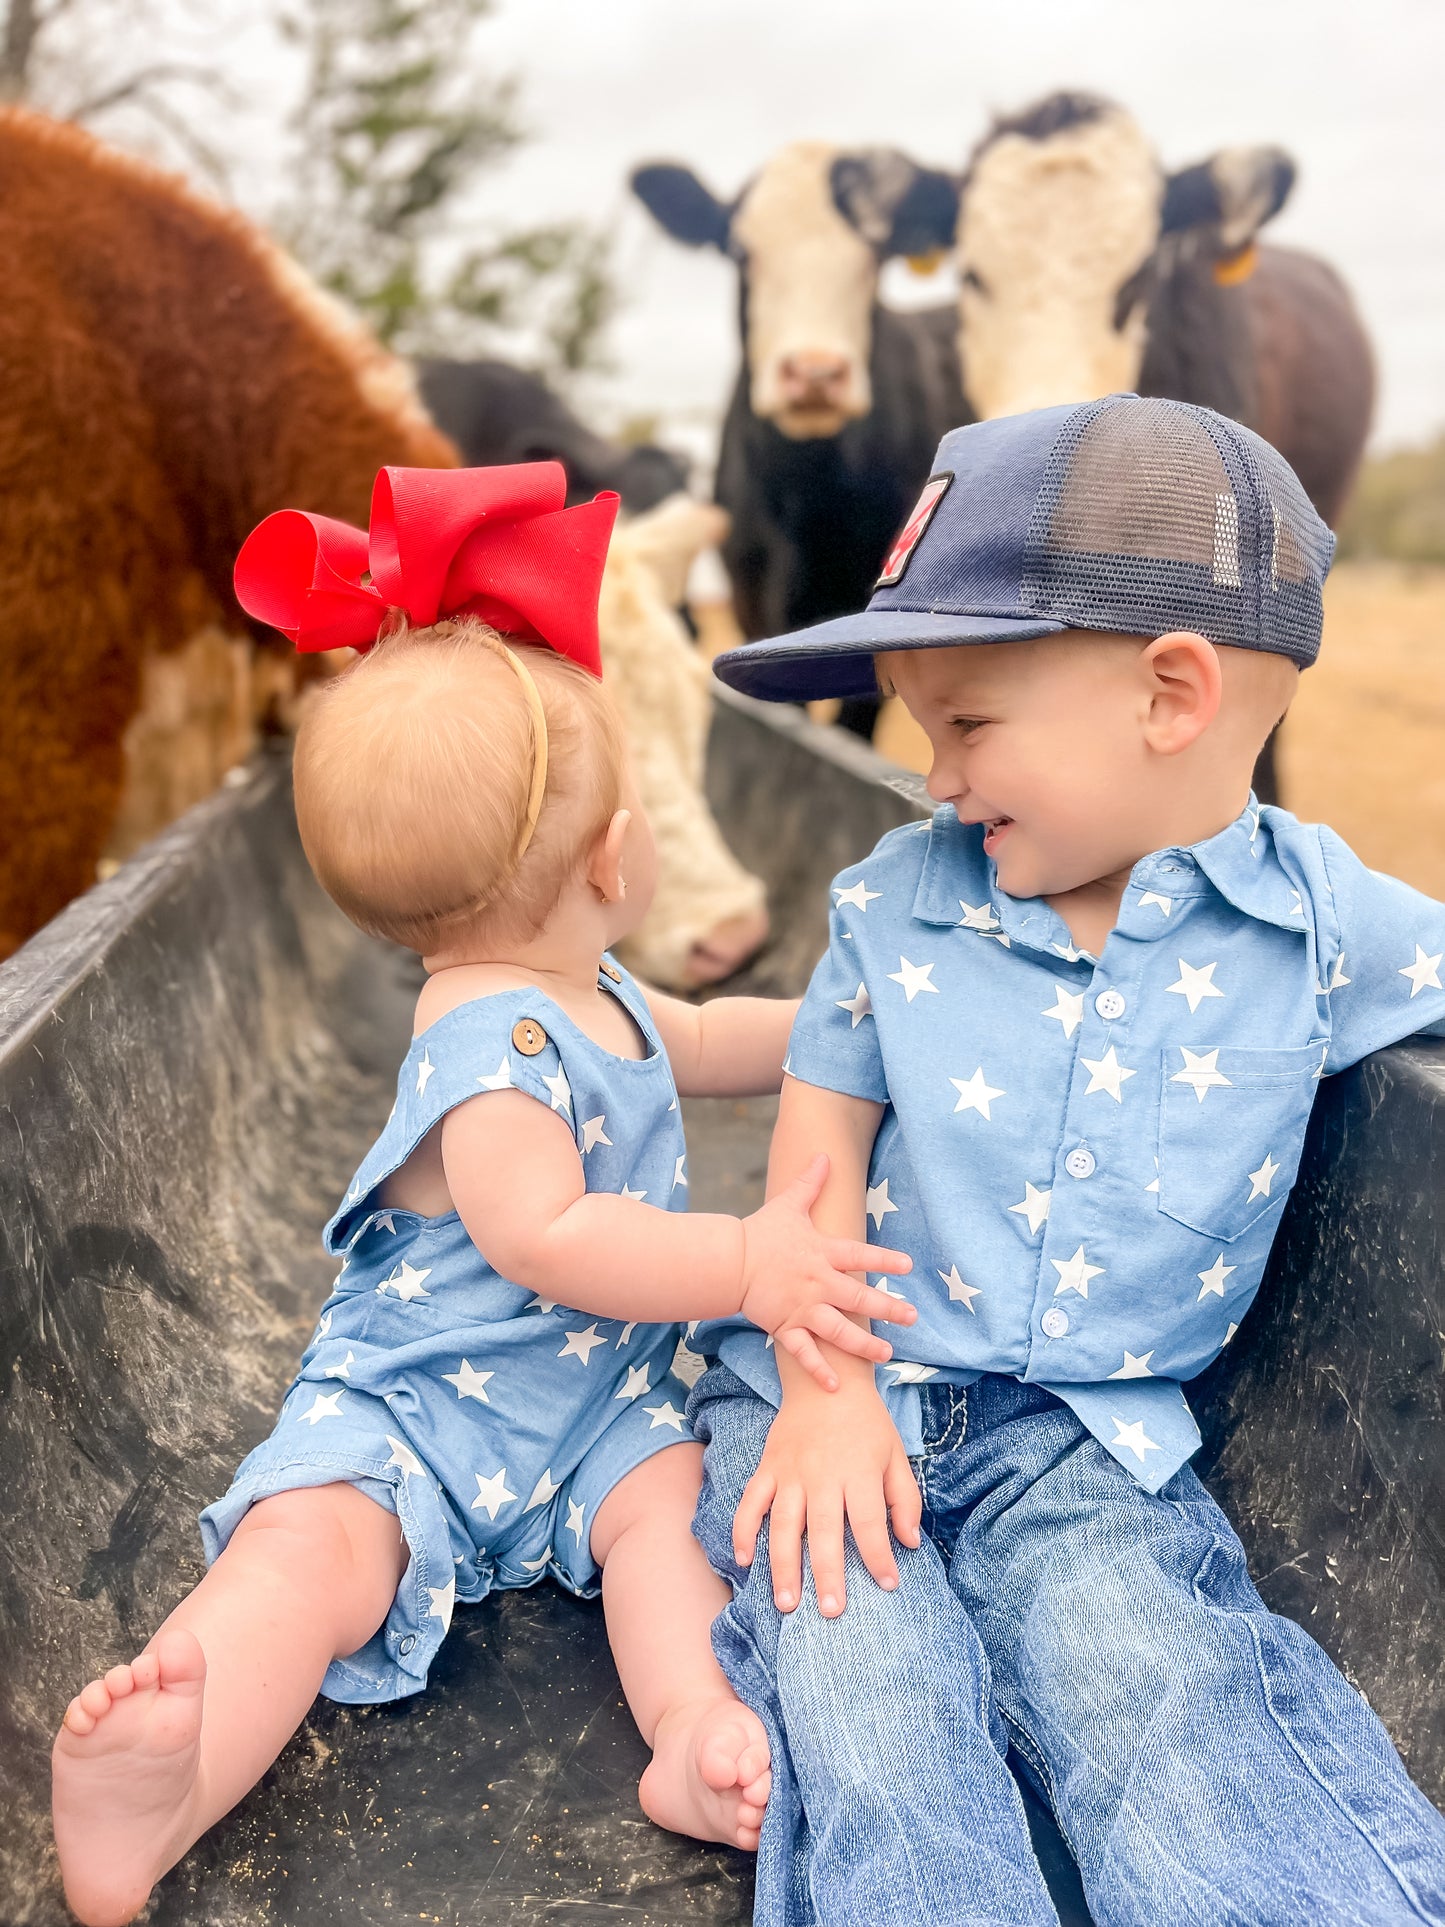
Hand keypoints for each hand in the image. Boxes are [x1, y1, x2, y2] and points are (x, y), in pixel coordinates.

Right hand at [733, 1378, 921, 1616]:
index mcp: (857, 1471)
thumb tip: (910, 1542)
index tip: (888, 1585)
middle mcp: (822, 1475)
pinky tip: (744, 1560)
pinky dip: (743, 1530)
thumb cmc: (865, 1421)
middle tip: (832, 1613)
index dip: (880, 1556)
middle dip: (828, 1575)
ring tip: (787, 1603)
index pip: (870, 1523)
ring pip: (783, 1525)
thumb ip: (905, 1499)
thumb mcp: (895, 1453)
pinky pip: (750, 1502)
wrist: (824, 1378)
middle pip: (824, 1532)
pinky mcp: (768, 1467)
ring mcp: (790, 1472)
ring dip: (783, 1566)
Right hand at [739, 1154, 913, 1389]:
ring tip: (887, 1353)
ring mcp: (801, 1308)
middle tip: (912, 1317)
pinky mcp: (784, 1327)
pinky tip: (835, 1386)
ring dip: (863, 1345)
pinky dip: (818, 1370)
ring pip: (838, 1331)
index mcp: (821, 1253)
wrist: (729, 1261)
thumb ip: (810, 1183)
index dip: (884, 1260)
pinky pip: (804, 1353)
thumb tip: (825, 1155)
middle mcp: (816, 1283)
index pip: (859, 1256)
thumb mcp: (789, 1205)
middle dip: (887, 1309)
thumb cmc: (762, 1232)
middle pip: (858, 1298)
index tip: (907, 1266)